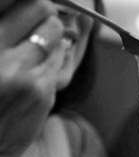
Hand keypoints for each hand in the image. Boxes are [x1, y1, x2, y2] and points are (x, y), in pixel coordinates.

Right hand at [0, 0, 64, 156]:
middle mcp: (4, 57)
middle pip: (44, 12)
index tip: (32, 6)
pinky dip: (56, 58)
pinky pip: (60, 61)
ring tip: (38, 48)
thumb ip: (5, 35)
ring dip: (52, 38)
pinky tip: (41, 66)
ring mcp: (28, 75)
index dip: (32, 3)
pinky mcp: (45, 92)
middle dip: (45, 16)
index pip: (22, 2)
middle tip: (40, 24)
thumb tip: (40, 9)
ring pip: (57, 37)